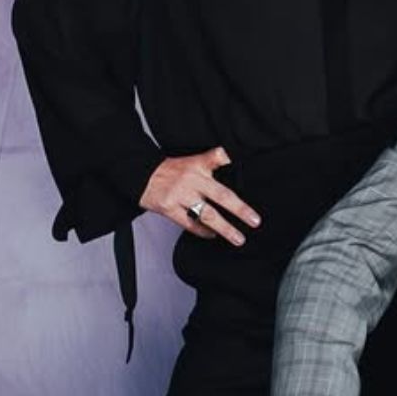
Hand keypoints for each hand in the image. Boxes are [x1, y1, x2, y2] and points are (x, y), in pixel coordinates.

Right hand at [140, 146, 259, 244]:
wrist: (141, 176)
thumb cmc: (171, 171)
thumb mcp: (192, 160)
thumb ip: (212, 164)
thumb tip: (236, 172)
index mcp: (198, 165)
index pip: (218, 157)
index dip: (232, 160)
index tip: (249, 166)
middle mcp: (191, 180)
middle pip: (220, 195)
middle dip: (240, 210)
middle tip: (255, 221)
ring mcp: (180, 195)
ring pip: (207, 214)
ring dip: (225, 228)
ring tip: (238, 238)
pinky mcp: (169, 208)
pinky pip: (190, 224)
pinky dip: (203, 231)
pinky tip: (213, 235)